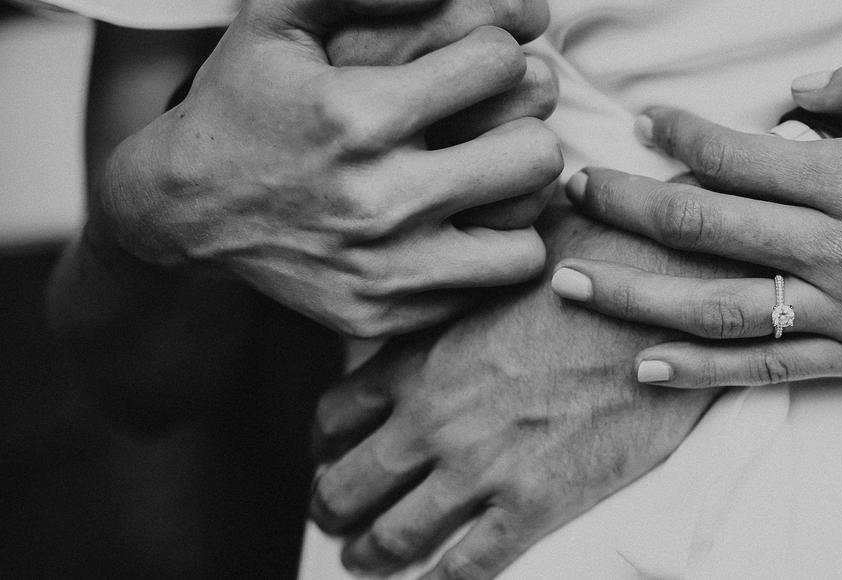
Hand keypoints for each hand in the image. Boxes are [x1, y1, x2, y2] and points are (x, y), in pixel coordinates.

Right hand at [90, 0, 559, 336]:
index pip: (502, 64)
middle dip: (523, 125)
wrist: (183, 210)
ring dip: (516, 197)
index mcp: (360, 115)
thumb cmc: (246, 101)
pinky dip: (490, 250)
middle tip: (494, 122)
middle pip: (536, 152)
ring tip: (484, 175)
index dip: (496, 53)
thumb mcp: (278, 20)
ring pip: (529, 231)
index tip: (473, 62)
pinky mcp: (390, 314)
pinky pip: (497, 281)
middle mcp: (380, 198)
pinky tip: (457, 222)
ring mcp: (388, 267)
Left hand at [307, 207, 724, 578]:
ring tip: (366, 561)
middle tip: (335, 520)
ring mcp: (480, 465)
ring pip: (395, 533)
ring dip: (371, 553)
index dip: (326, 441)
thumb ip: (469, 272)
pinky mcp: (534, 502)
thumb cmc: (600, 261)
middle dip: (333, 507)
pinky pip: (469, 564)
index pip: (337, 412)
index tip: (330, 452)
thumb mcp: (509, 255)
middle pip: (348, 483)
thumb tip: (472, 245)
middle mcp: (434, 416)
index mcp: (422, 355)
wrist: (668, 295)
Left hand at [555, 48, 841, 387]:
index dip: (676, 134)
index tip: (642, 122)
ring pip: (715, 305)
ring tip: (572, 282)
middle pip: (703, 224)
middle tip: (568, 192)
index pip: (737, 153)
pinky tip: (646, 362)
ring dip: (634, 293)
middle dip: (625, 204)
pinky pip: (768, 367)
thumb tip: (806, 95)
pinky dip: (700, 368)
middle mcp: (840, 248)